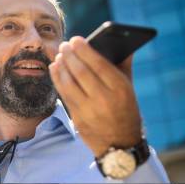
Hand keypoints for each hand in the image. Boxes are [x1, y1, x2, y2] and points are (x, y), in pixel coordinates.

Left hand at [49, 36, 141, 156]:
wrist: (119, 144)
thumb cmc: (126, 111)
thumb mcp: (129, 89)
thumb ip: (124, 66)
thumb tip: (122, 43)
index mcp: (120, 89)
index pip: (98, 64)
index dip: (84, 50)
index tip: (76, 39)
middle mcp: (104, 99)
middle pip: (81, 72)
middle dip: (70, 56)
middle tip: (64, 45)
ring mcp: (88, 111)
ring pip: (69, 84)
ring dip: (61, 67)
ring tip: (58, 56)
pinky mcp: (77, 119)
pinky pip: (64, 96)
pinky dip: (57, 80)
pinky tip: (55, 69)